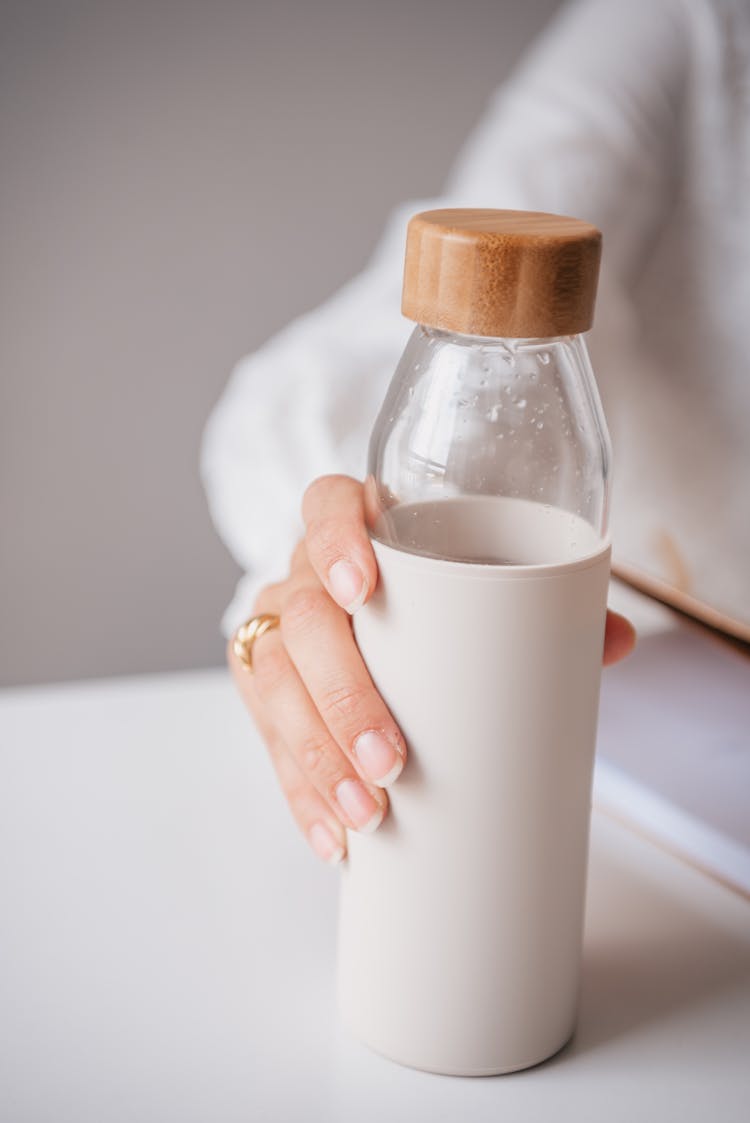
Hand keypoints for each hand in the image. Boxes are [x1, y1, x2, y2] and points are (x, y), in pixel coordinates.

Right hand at [229, 475, 635, 864]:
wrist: (368, 611)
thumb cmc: (432, 593)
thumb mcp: (480, 586)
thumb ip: (544, 602)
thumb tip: (613, 640)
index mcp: (356, 529)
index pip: (327, 505)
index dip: (335, 541)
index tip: (363, 590)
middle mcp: (305, 575)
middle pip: (302, 619)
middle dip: (342, 696)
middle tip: (390, 761)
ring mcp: (276, 631)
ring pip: (273, 683)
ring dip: (317, 757)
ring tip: (367, 814)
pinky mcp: (262, 689)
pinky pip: (268, 740)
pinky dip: (302, 794)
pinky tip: (333, 837)